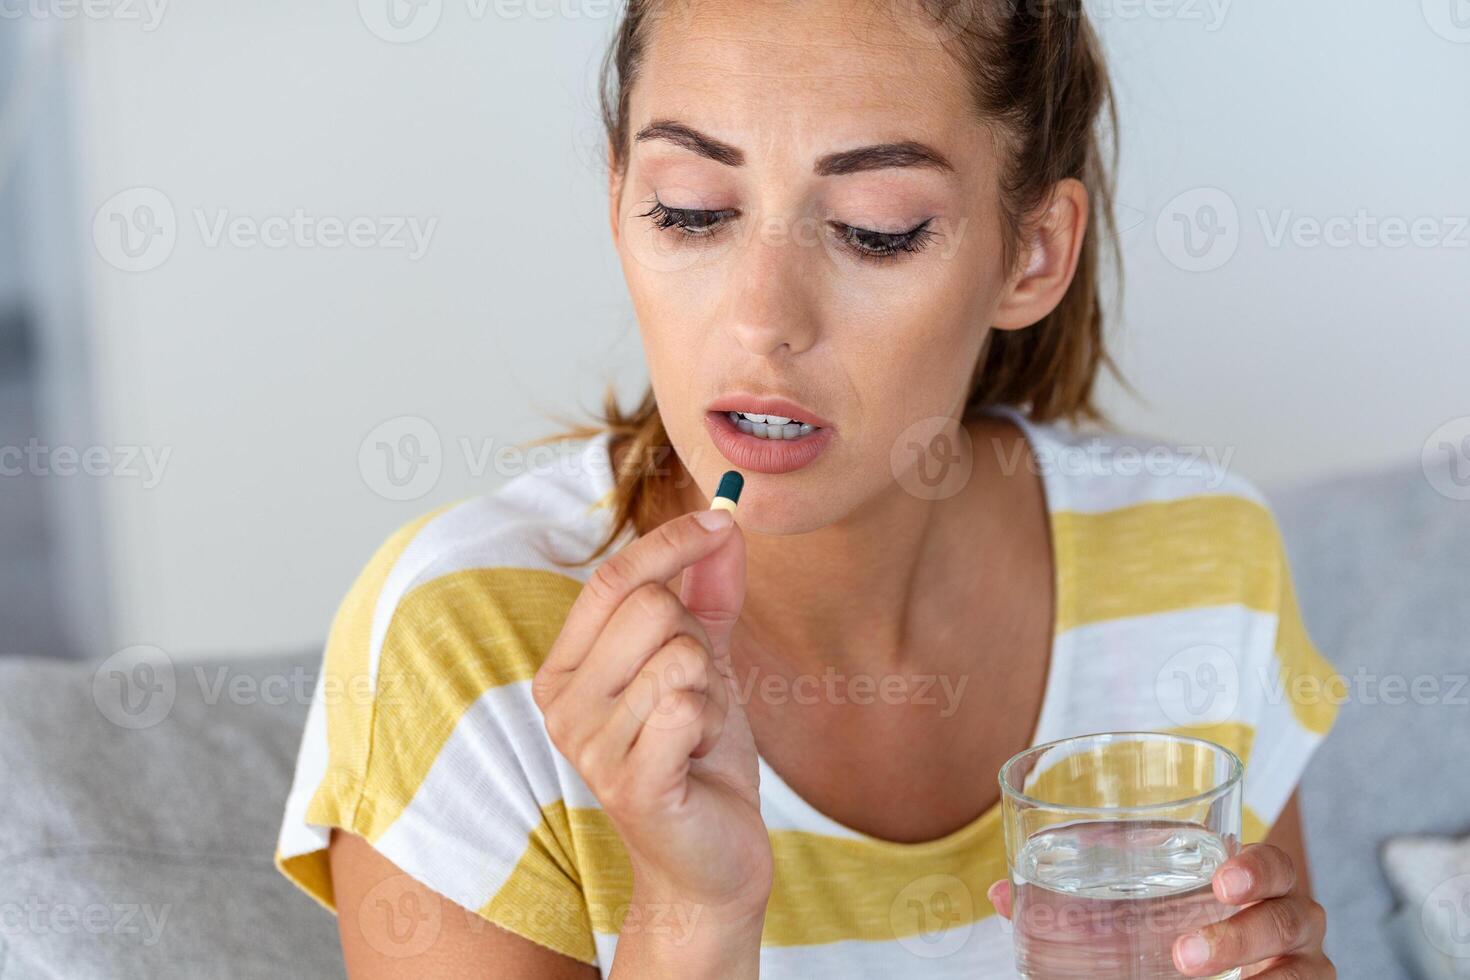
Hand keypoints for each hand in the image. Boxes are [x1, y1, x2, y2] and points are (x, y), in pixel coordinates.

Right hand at [532, 508, 771, 922]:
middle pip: (652, 609)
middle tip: (698, 693)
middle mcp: (563, 705)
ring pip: (680, 655)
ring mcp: (589, 747)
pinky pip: (690, 704)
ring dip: (713, 691)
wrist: (711, 859)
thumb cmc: (698, 756)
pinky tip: (699, 757)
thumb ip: (708, 591)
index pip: (611, 578)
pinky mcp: (630, 783)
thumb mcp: (705, 661)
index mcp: (565, 668)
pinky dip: (714, 722)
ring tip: (696, 732)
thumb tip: (725, 522)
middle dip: (700, 641)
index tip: (723, 520)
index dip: (671, 542)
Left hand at [986, 843, 1333, 977]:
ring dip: (1249, 968)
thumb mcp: (1131, 914)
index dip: (1255, 867)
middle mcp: (1289, 919)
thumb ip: (1074, 901)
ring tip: (1192, 975)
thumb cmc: (1172, 931)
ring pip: (1306, 967)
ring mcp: (1303, 965)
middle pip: (1291, 915)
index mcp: (1249, 884)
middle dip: (1243, 933)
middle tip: (1185, 954)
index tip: (1220, 879)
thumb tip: (1001, 894)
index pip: (1270, 864)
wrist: (1204, 971)